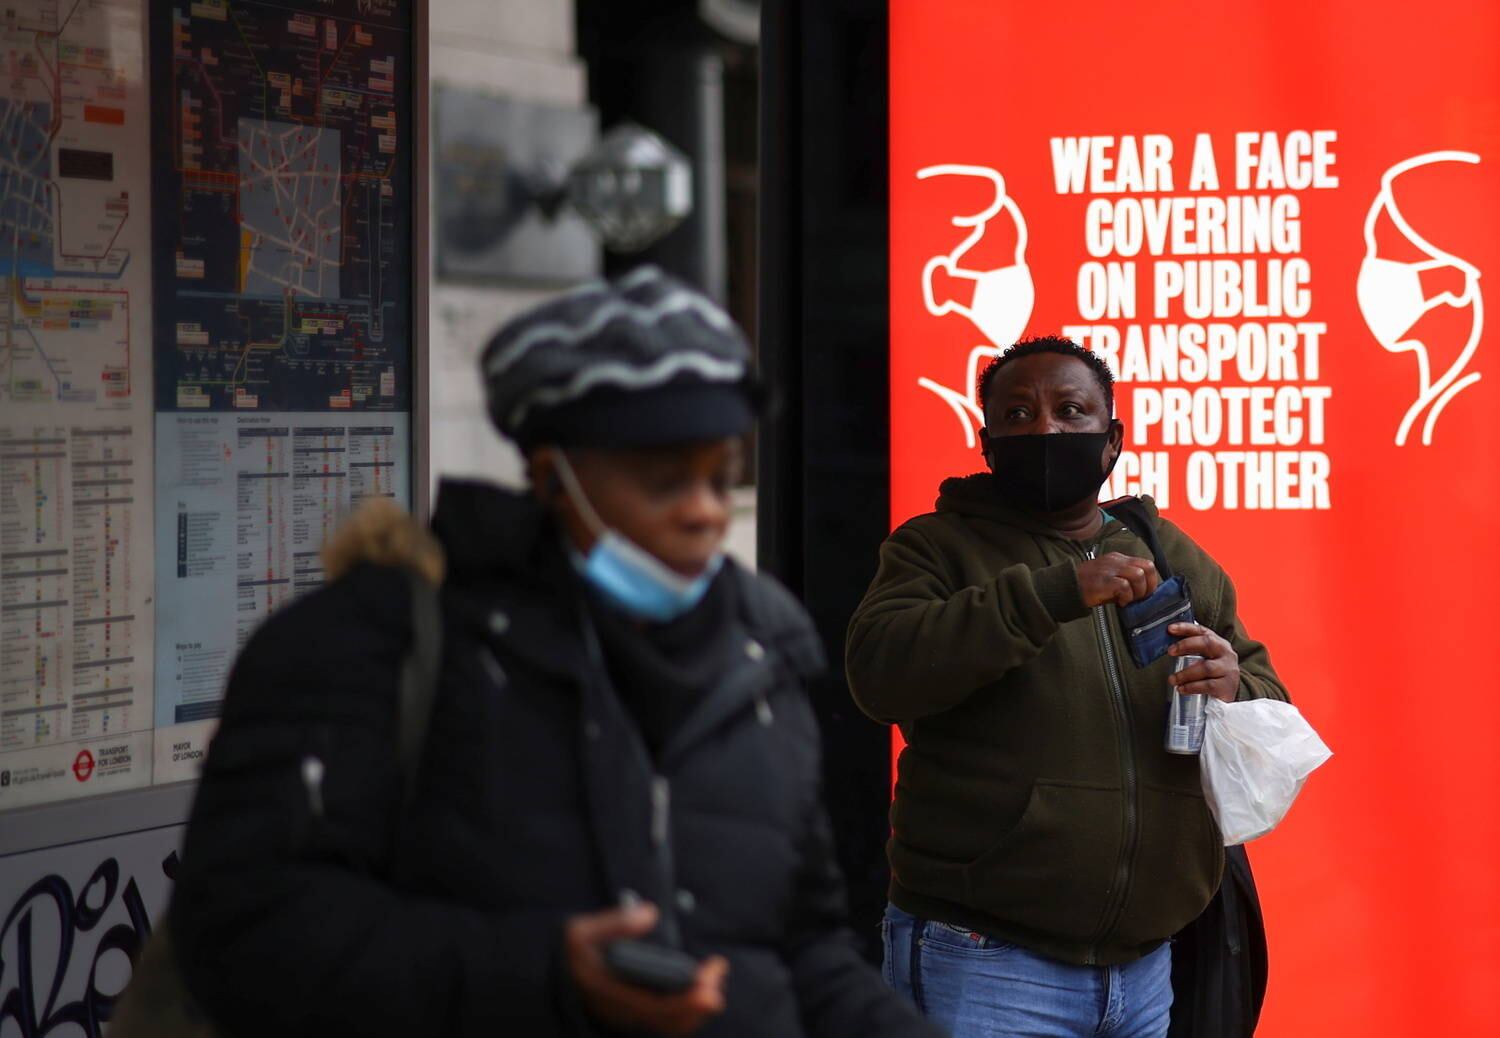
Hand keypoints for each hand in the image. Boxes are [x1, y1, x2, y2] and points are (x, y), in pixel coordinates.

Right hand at [563, 903, 728, 1035]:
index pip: (659, 1008)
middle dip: (703, 999)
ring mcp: (633, 1018)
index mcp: (612, 996)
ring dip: (701, 1003)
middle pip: (674, 1020)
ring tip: (715, 974)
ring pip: (675, 1025)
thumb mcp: (581, 933)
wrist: (553, 979)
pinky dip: (692, 1007)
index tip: (709, 977)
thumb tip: (650, 914)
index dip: (689, 998)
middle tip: (718, 969)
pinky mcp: (639, 1015)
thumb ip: (614, 923)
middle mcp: (626, 1014)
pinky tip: (703, 986)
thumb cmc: (570, 954)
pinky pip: (671, 1022)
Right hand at [1077, 553, 1160, 607]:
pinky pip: (1125, 586)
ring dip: (1138, 592)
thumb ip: (1127, 580)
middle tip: (1140, 598)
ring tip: (1129, 600)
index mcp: (1119, 559)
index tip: (1146, 593)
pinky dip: (1126, 597)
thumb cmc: (1090, 587)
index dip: (1152, 580)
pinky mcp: (1104, 580)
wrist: (1068, 587)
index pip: (1146, 563)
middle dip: (1149, 586)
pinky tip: (1120, 602)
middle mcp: (1117, 561)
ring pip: (1138, 575)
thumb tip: (1145, 592)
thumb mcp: (1110, 578)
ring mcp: (1110, 569)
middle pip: (1147, 567)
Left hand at [1167, 622, 1239, 701]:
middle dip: (1186, 645)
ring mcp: (1228, 670)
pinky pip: (1207, 685)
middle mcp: (1227, 654)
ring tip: (1172, 679)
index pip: (1203, 631)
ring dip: (1185, 673)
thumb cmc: (1212, 675)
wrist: (1228, 699)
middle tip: (1170, 651)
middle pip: (1208, 643)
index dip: (1186, 628)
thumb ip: (1191, 650)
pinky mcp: (1226, 687)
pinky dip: (1191, 687)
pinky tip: (1182, 689)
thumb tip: (1169, 646)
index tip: (1170, 629)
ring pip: (1206, 667)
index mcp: (1219, 644)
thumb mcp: (1205, 659)